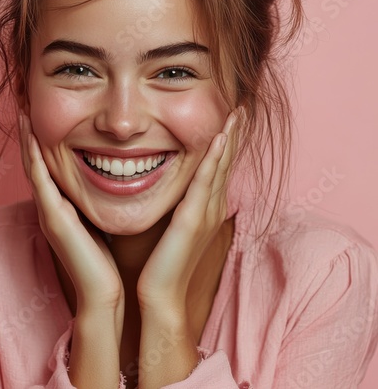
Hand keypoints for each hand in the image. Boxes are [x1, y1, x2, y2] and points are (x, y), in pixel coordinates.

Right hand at [19, 112, 122, 387]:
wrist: (104, 293)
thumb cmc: (107, 260)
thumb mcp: (102, 222)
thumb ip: (100, 203)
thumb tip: (116, 181)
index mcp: (65, 206)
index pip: (53, 168)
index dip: (46, 143)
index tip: (46, 118)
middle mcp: (53, 206)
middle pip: (39, 163)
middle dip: (33, 136)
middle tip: (28, 107)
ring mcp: (50, 211)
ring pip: (34, 166)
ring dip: (28, 139)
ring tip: (24, 112)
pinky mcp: (53, 217)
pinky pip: (41, 178)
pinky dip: (33, 155)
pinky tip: (32, 132)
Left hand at [136, 107, 242, 387]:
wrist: (161, 292)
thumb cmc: (163, 259)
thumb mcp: (174, 225)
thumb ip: (178, 204)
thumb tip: (173, 185)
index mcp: (206, 207)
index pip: (218, 167)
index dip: (226, 142)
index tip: (229, 118)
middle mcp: (212, 206)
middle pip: (226, 162)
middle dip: (233, 134)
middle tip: (239, 108)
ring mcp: (206, 213)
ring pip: (220, 167)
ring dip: (228, 139)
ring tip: (235, 114)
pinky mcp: (193, 219)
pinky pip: (206, 182)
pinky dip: (214, 159)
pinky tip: (218, 138)